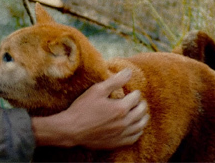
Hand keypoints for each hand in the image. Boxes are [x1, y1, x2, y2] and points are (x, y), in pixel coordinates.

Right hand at [32, 69, 149, 148]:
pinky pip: (134, 138)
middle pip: (141, 112)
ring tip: (141, 113)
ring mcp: (122, 134)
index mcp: (121, 108)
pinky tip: (136, 128)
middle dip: (142, 105)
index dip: (135, 93)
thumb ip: (115, 81)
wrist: (72, 129)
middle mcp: (125, 122)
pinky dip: (138, 131)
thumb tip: (129, 72)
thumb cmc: (83, 108)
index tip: (134, 91)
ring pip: (140, 126)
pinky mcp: (117, 143)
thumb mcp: (97, 90)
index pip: (135, 98)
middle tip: (140, 101)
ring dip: (143, 118)